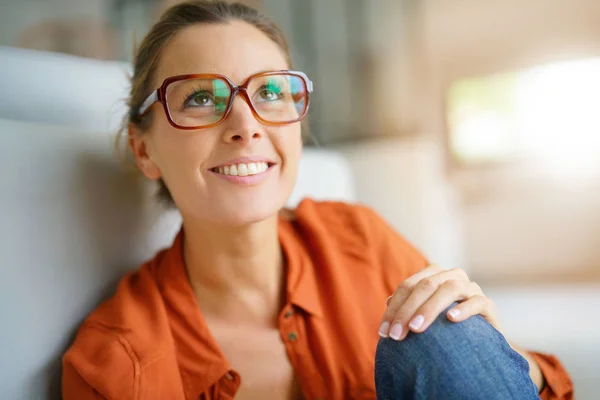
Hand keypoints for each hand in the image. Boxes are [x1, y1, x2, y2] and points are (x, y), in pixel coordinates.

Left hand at [378, 264, 500, 340]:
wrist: (480, 341)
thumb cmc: (445, 328)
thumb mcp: (423, 316)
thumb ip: (407, 307)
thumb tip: (388, 302)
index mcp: (433, 275)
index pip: (407, 286)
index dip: (394, 308)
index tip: (383, 333)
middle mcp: (452, 276)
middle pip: (425, 285)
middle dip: (407, 310)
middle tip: (396, 335)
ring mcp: (471, 288)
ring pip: (449, 288)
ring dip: (430, 308)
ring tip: (416, 328)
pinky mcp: (487, 303)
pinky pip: (477, 301)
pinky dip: (464, 309)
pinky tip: (451, 319)